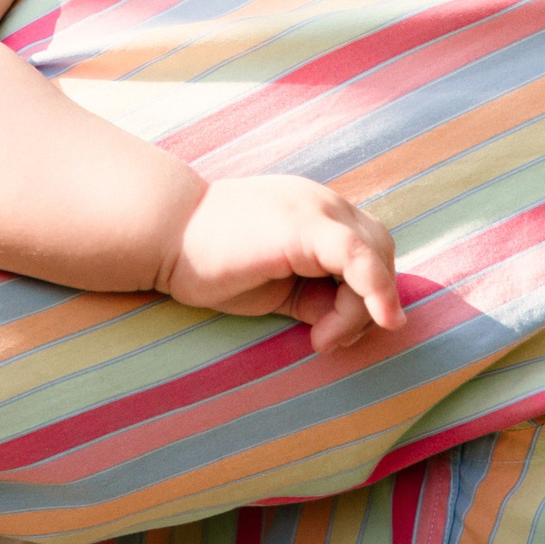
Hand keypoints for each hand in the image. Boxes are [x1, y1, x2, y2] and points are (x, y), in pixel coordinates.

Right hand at [158, 175, 406, 352]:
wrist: (165, 235)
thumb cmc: (208, 262)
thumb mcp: (276, 285)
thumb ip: (313, 296)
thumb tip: (346, 323)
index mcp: (315, 214)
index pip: (367, 250)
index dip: (367, 293)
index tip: (334, 334)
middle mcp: (323, 204)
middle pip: (379, 251)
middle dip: (370, 301)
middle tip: (327, 339)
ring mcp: (317, 210)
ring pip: (374, 257)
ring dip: (362, 308)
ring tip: (321, 339)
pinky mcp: (307, 226)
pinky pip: (359, 255)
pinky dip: (376, 289)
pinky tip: (378, 317)